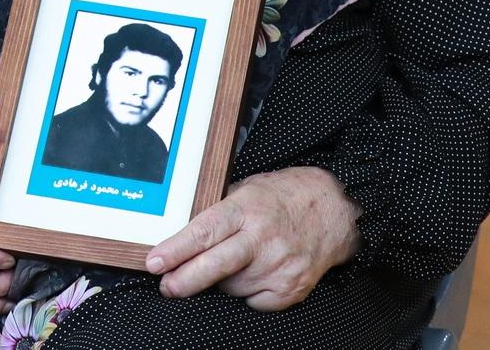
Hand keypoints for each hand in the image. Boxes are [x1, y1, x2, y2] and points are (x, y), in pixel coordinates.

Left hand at [145, 166, 361, 310]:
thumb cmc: (284, 196)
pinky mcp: (292, 289)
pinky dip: (248, 293)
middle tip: (167, 287)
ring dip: (222, 282)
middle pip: (216, 265)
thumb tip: (181, 235)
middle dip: (185, 280)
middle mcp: (263, 238)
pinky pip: (254, 302)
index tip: (154, 263)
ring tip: (235, 261)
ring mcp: (280, 266)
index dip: (176, 250)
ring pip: (232, 287)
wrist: (335, 209)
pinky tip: (256, 273)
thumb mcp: (247, 188)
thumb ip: (218, 210)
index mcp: (246, 208)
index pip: (204, 232)